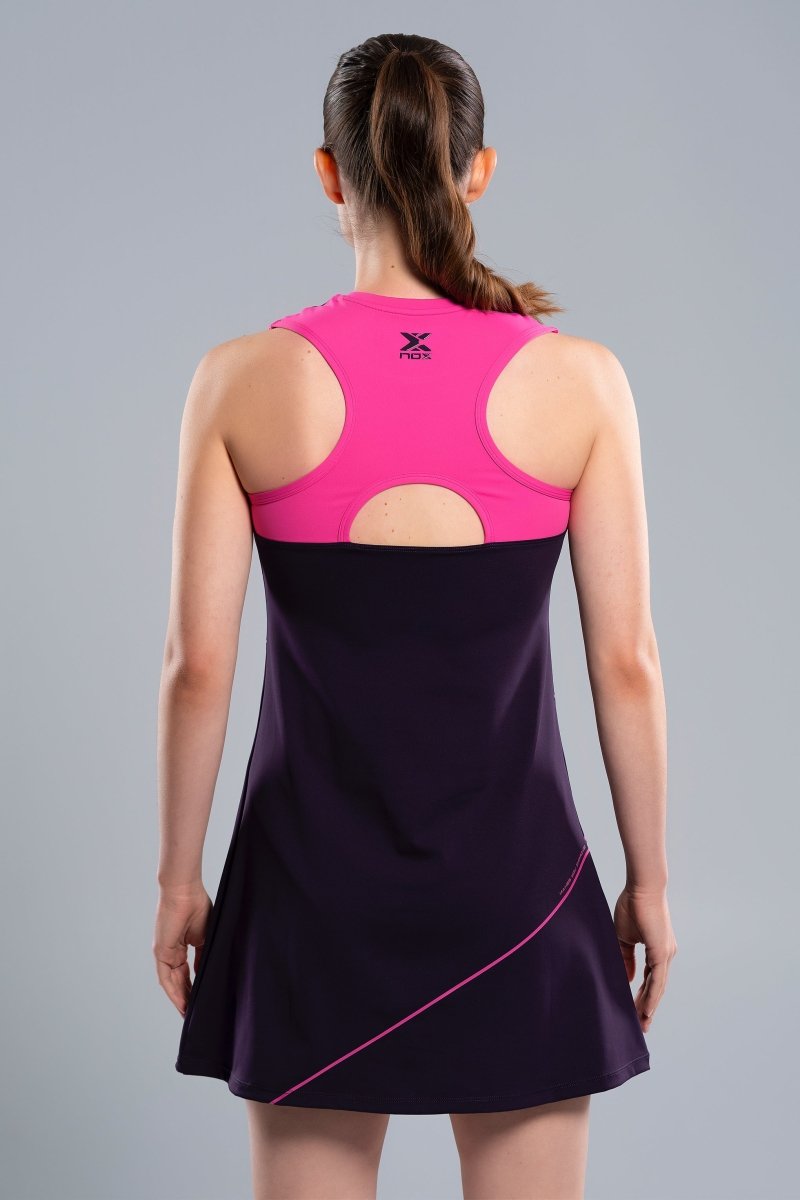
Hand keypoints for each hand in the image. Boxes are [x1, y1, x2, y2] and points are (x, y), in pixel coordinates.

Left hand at [153, 883, 212, 1016]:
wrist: (185, 891)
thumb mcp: (205, 936)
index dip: (195, 986)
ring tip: (190, 1014)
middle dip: (187, 997)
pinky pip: (166, 977)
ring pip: (172, 982)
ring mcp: (164, 952)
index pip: (188, 972)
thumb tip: (206, 974)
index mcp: (181, 946)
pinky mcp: (161, 952)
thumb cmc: (197, 905)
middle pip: (179, 981)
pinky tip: (182, 1004)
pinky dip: (174, 992)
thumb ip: (204, 956)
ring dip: (180, 999)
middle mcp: (170, 951)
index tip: (203, 999)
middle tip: (196, 1013)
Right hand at [613, 885, 676, 1032]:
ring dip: (649, 1006)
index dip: (643, 995)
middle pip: (656, 987)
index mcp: (657, 950)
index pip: (650, 978)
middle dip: (647, 1007)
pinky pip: (657, 980)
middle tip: (640, 1025)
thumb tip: (627, 979)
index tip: (636, 1011)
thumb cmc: (633, 905)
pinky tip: (646, 1010)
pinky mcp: (662, 952)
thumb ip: (626, 958)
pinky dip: (652, 996)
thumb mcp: (624, 937)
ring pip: (658, 987)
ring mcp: (665, 954)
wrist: (641, 887)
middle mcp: (665, 954)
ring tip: (641, 1023)